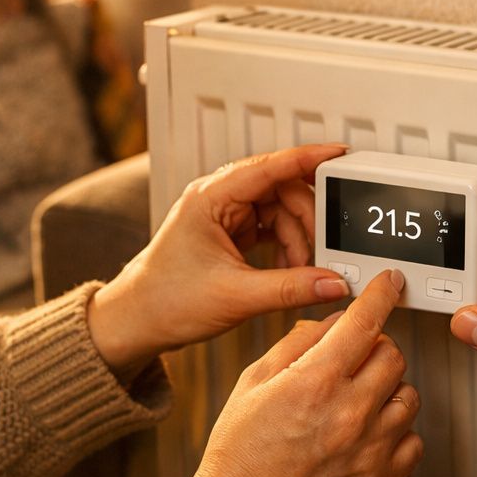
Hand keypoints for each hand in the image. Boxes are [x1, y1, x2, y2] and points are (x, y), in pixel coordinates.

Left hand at [89, 144, 352, 378]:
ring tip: (302, 270)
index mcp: (211, 197)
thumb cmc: (164, 300)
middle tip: (324, 249)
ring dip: (297, 239)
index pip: (270, 166)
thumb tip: (333, 282)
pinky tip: (290, 271)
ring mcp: (224, 216)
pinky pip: (270, 229)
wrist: (137, 322)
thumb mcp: (236, 296)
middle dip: (306, 220)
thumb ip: (291, 289)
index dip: (308, 158)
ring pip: (279, 212)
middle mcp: (218, 199)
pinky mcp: (229, 235)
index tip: (339, 155)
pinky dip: (286, 248)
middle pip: (281, 190)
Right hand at [167, 270, 423, 476]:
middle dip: (375, 347)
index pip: (366, 321)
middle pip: (394, 355)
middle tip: (352, 359)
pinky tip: (368, 432)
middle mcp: (351, 412)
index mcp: (315, 381)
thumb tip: (332, 323)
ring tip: (357, 399)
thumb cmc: (238, 454)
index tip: (390, 283)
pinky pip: (414, 439)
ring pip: (409, 394)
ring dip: (388, 388)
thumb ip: (297, 344)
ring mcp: (371, 448)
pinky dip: (397, 429)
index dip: (382, 293)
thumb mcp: (253, 382)